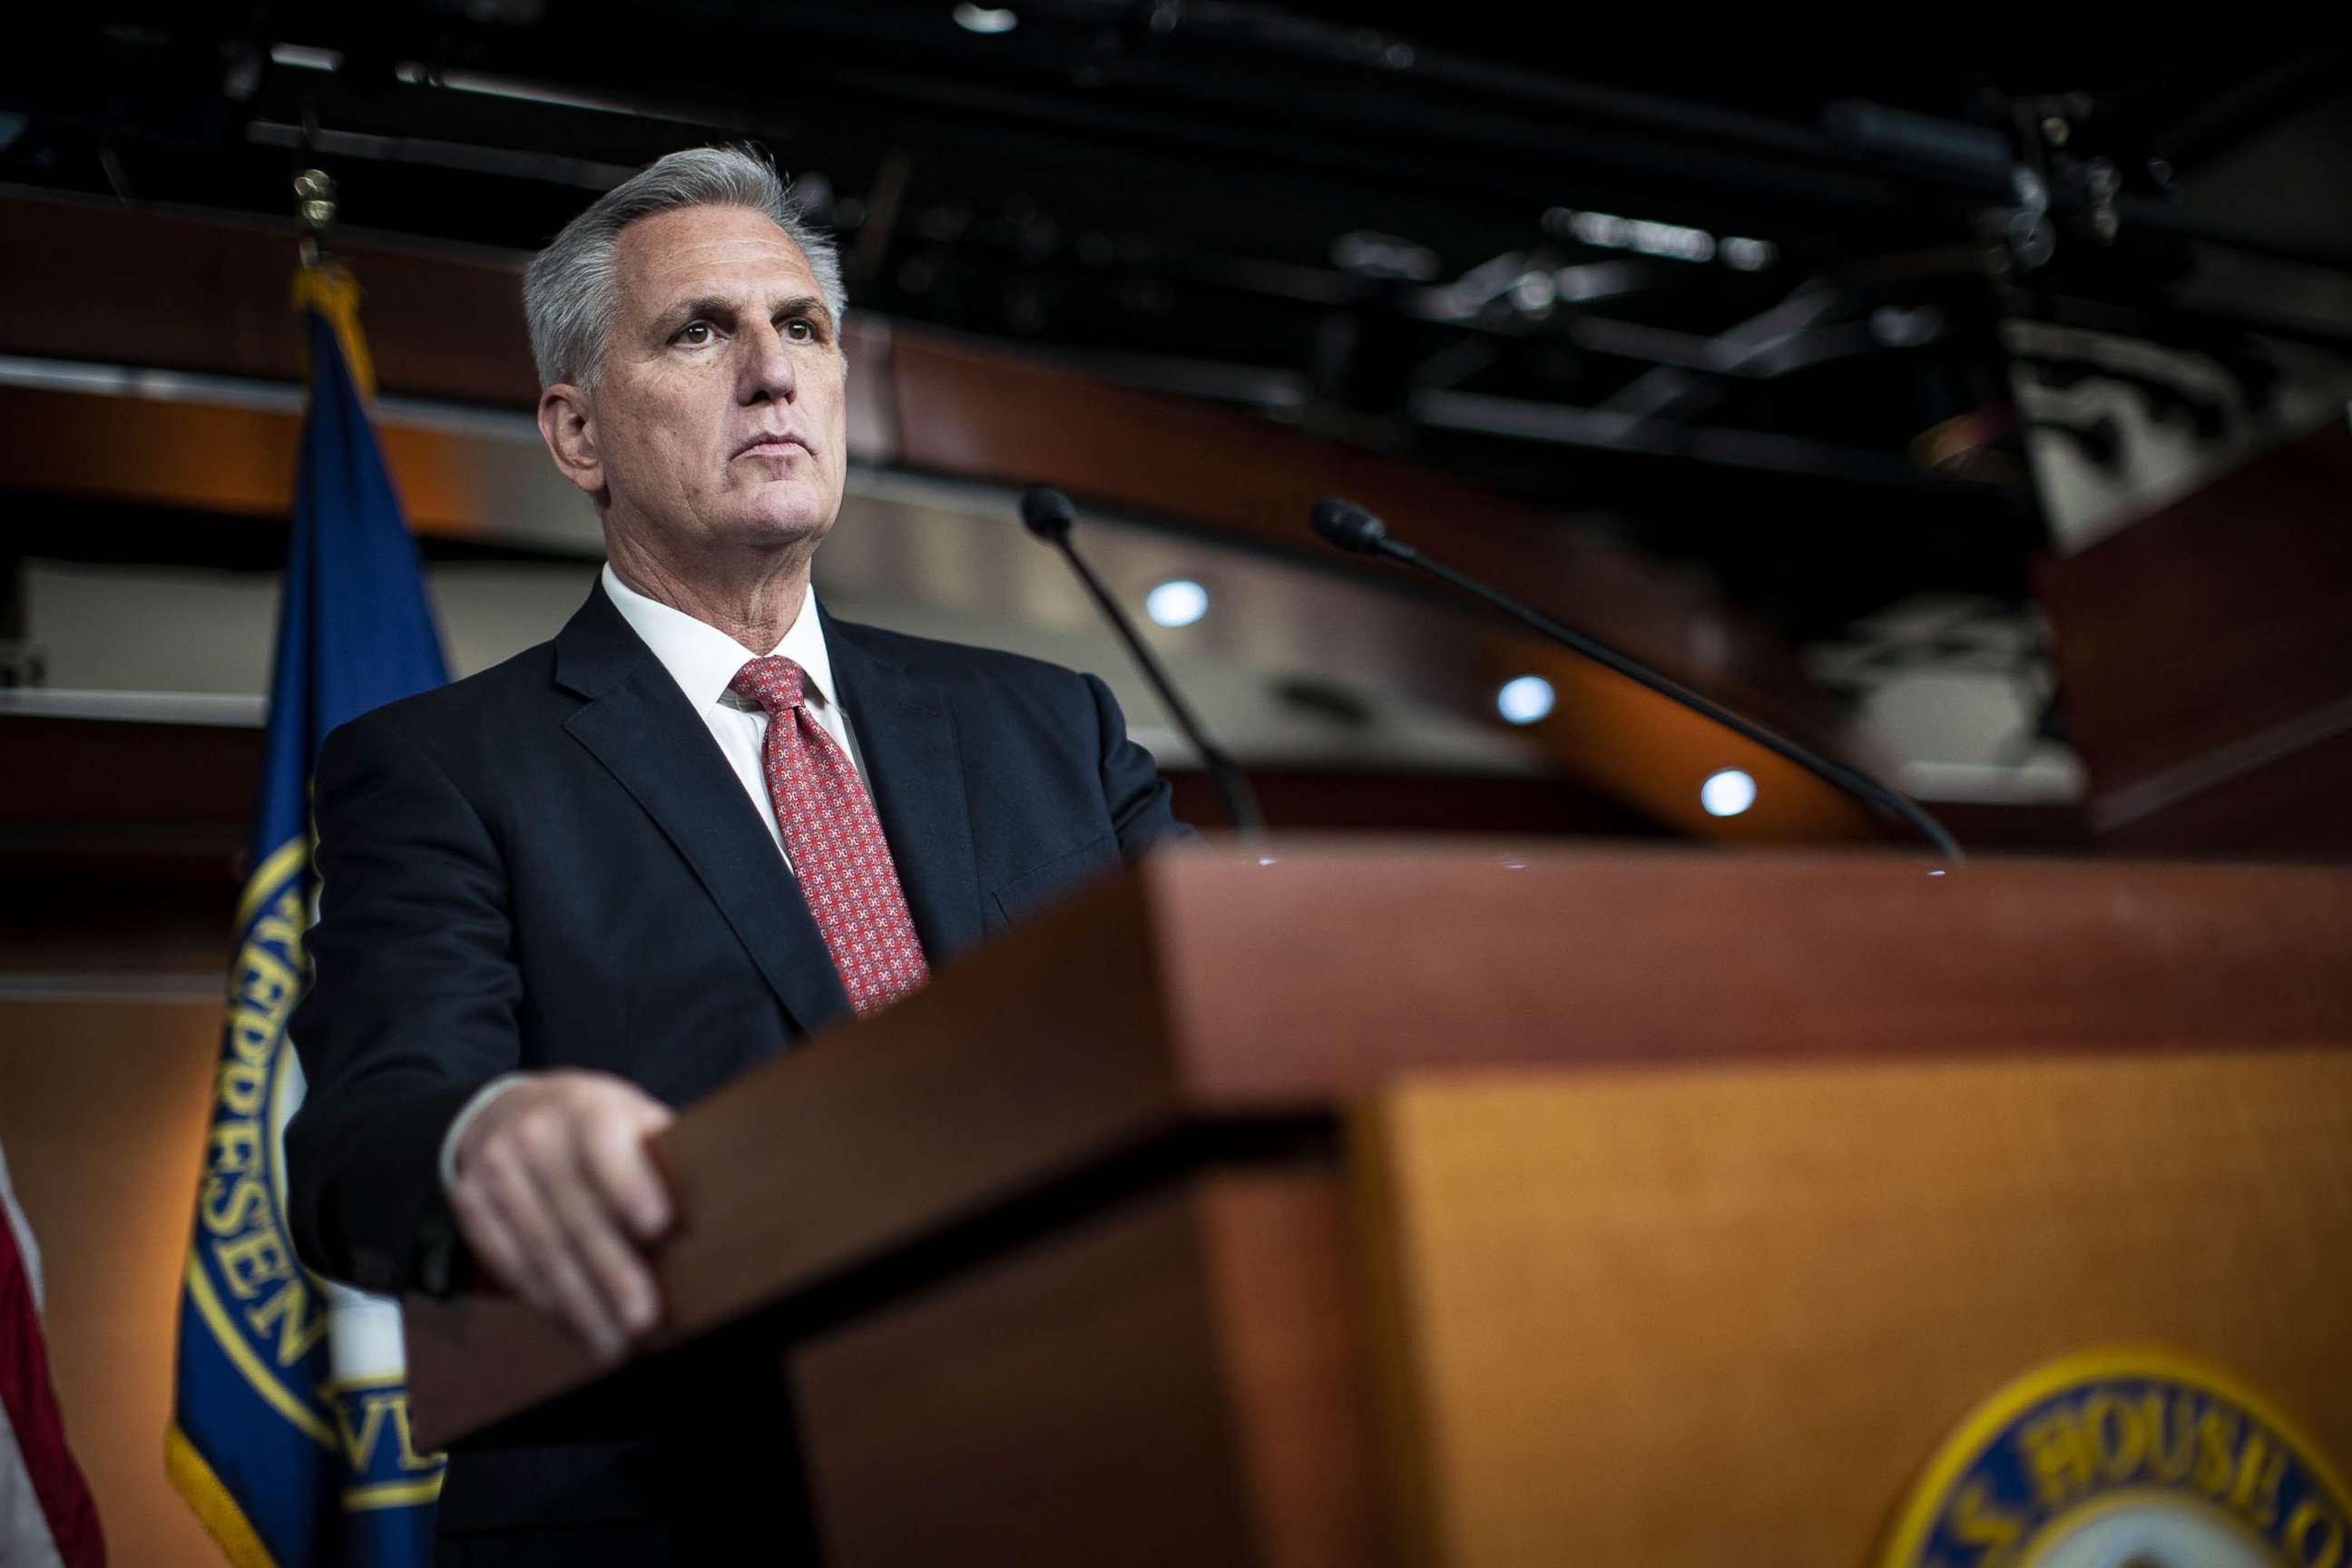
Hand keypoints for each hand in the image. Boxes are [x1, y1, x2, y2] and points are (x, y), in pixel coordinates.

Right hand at [447, 1070, 675, 1363]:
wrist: (510, 1110)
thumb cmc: (597, 1126)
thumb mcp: (632, 1118)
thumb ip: (663, 1157)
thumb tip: (719, 1212)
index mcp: (586, 1107)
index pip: (604, 1146)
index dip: (629, 1185)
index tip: (658, 1227)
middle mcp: (534, 1135)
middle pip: (574, 1214)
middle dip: (610, 1274)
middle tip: (644, 1320)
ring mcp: (495, 1170)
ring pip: (541, 1250)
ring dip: (580, 1305)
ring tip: (616, 1346)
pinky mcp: (471, 1204)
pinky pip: (510, 1264)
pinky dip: (546, 1302)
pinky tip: (577, 1327)